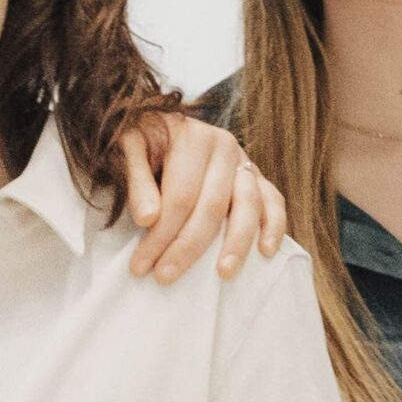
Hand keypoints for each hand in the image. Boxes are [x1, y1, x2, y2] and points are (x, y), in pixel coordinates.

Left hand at [122, 115, 290, 282]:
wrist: (161, 124)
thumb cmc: (140, 141)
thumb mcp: (126, 149)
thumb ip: (136, 181)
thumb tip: (147, 220)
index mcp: (193, 138)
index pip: (180, 197)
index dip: (161, 234)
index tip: (140, 266)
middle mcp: (224, 146)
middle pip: (212, 206)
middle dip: (188, 247)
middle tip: (165, 277)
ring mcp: (244, 162)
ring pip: (248, 206)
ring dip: (237, 243)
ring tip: (223, 273)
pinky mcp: (256, 176)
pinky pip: (273, 201)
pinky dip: (274, 225)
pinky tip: (266, 252)